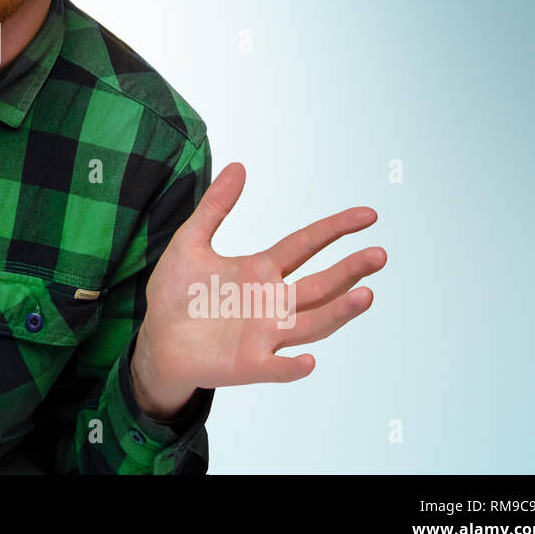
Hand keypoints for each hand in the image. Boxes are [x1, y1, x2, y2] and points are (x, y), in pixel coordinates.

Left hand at [132, 162, 386, 415]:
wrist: (155, 339)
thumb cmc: (176, 295)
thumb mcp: (190, 242)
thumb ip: (215, 207)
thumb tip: (237, 166)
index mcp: (260, 270)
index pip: (306, 244)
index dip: (336, 228)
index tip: (369, 215)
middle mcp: (271, 302)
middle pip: (320, 284)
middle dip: (350, 270)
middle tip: (379, 254)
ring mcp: (265, 334)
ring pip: (311, 323)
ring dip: (338, 312)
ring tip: (366, 294)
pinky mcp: (249, 364)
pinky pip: (276, 367)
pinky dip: (292, 367)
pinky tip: (308, 360)